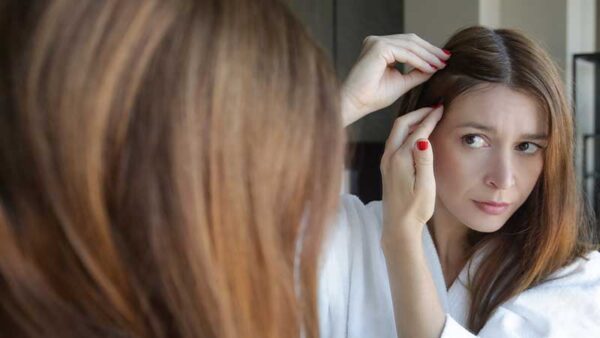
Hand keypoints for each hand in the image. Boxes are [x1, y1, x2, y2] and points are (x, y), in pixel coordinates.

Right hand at [341, 34, 449, 125]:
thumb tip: (435, 67)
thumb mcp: (401, 83)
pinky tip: (430, 68)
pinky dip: (420, 60)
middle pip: (411, 40)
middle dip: (431, 50)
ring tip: (441, 64)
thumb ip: (416, 73)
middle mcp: (376, 41)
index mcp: (380, 48)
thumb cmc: (373, 97)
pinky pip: (405, 52)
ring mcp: (376, 42)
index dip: (427, 51)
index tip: (443, 60)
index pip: (408, 44)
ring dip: (428, 55)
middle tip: (446, 59)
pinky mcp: (378, 47)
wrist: (356, 104)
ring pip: (410, 45)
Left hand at [380, 104, 443, 240]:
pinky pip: (394, 140)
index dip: (430, 118)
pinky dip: (406, 131)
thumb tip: (423, 138)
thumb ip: (424, 161)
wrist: (398, 226)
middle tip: (434, 108)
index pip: (417, 131)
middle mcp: (389, 157)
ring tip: (427, 116)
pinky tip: (416, 133)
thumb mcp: (425, 186)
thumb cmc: (415, 208)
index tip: (442, 108)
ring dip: (411, 121)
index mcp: (400, 159)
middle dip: (418, 113)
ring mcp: (385, 161)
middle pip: (401, 124)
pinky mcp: (386, 167)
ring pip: (396, 132)